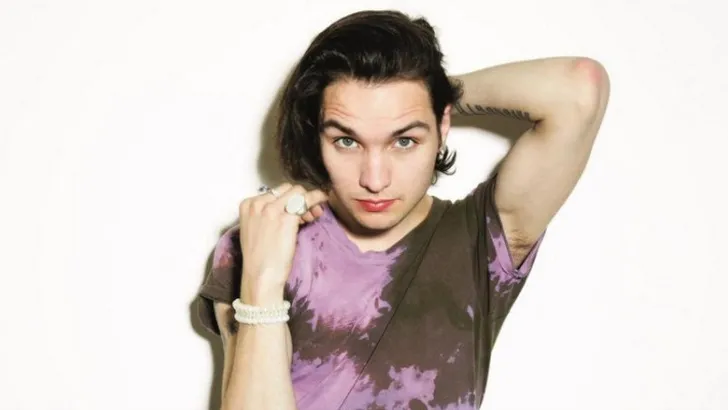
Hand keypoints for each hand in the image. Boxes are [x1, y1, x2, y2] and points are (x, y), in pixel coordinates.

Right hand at [237, 183, 327, 303]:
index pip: (275, 192)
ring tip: (311, 217)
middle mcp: (258, 203)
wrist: (261, 276)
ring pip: (298, 191)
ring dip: (308, 202)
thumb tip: (291, 207)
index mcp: (248, 204)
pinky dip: (316, 201)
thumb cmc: (261, 258)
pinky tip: (318, 211)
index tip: (297, 212)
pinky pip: (307, 200)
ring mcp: (271, 209)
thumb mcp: (257, 229)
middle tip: (307, 215)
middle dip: (300, 199)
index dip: (289, 200)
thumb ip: (268, 214)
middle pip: (288, 188)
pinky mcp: (286, 217)